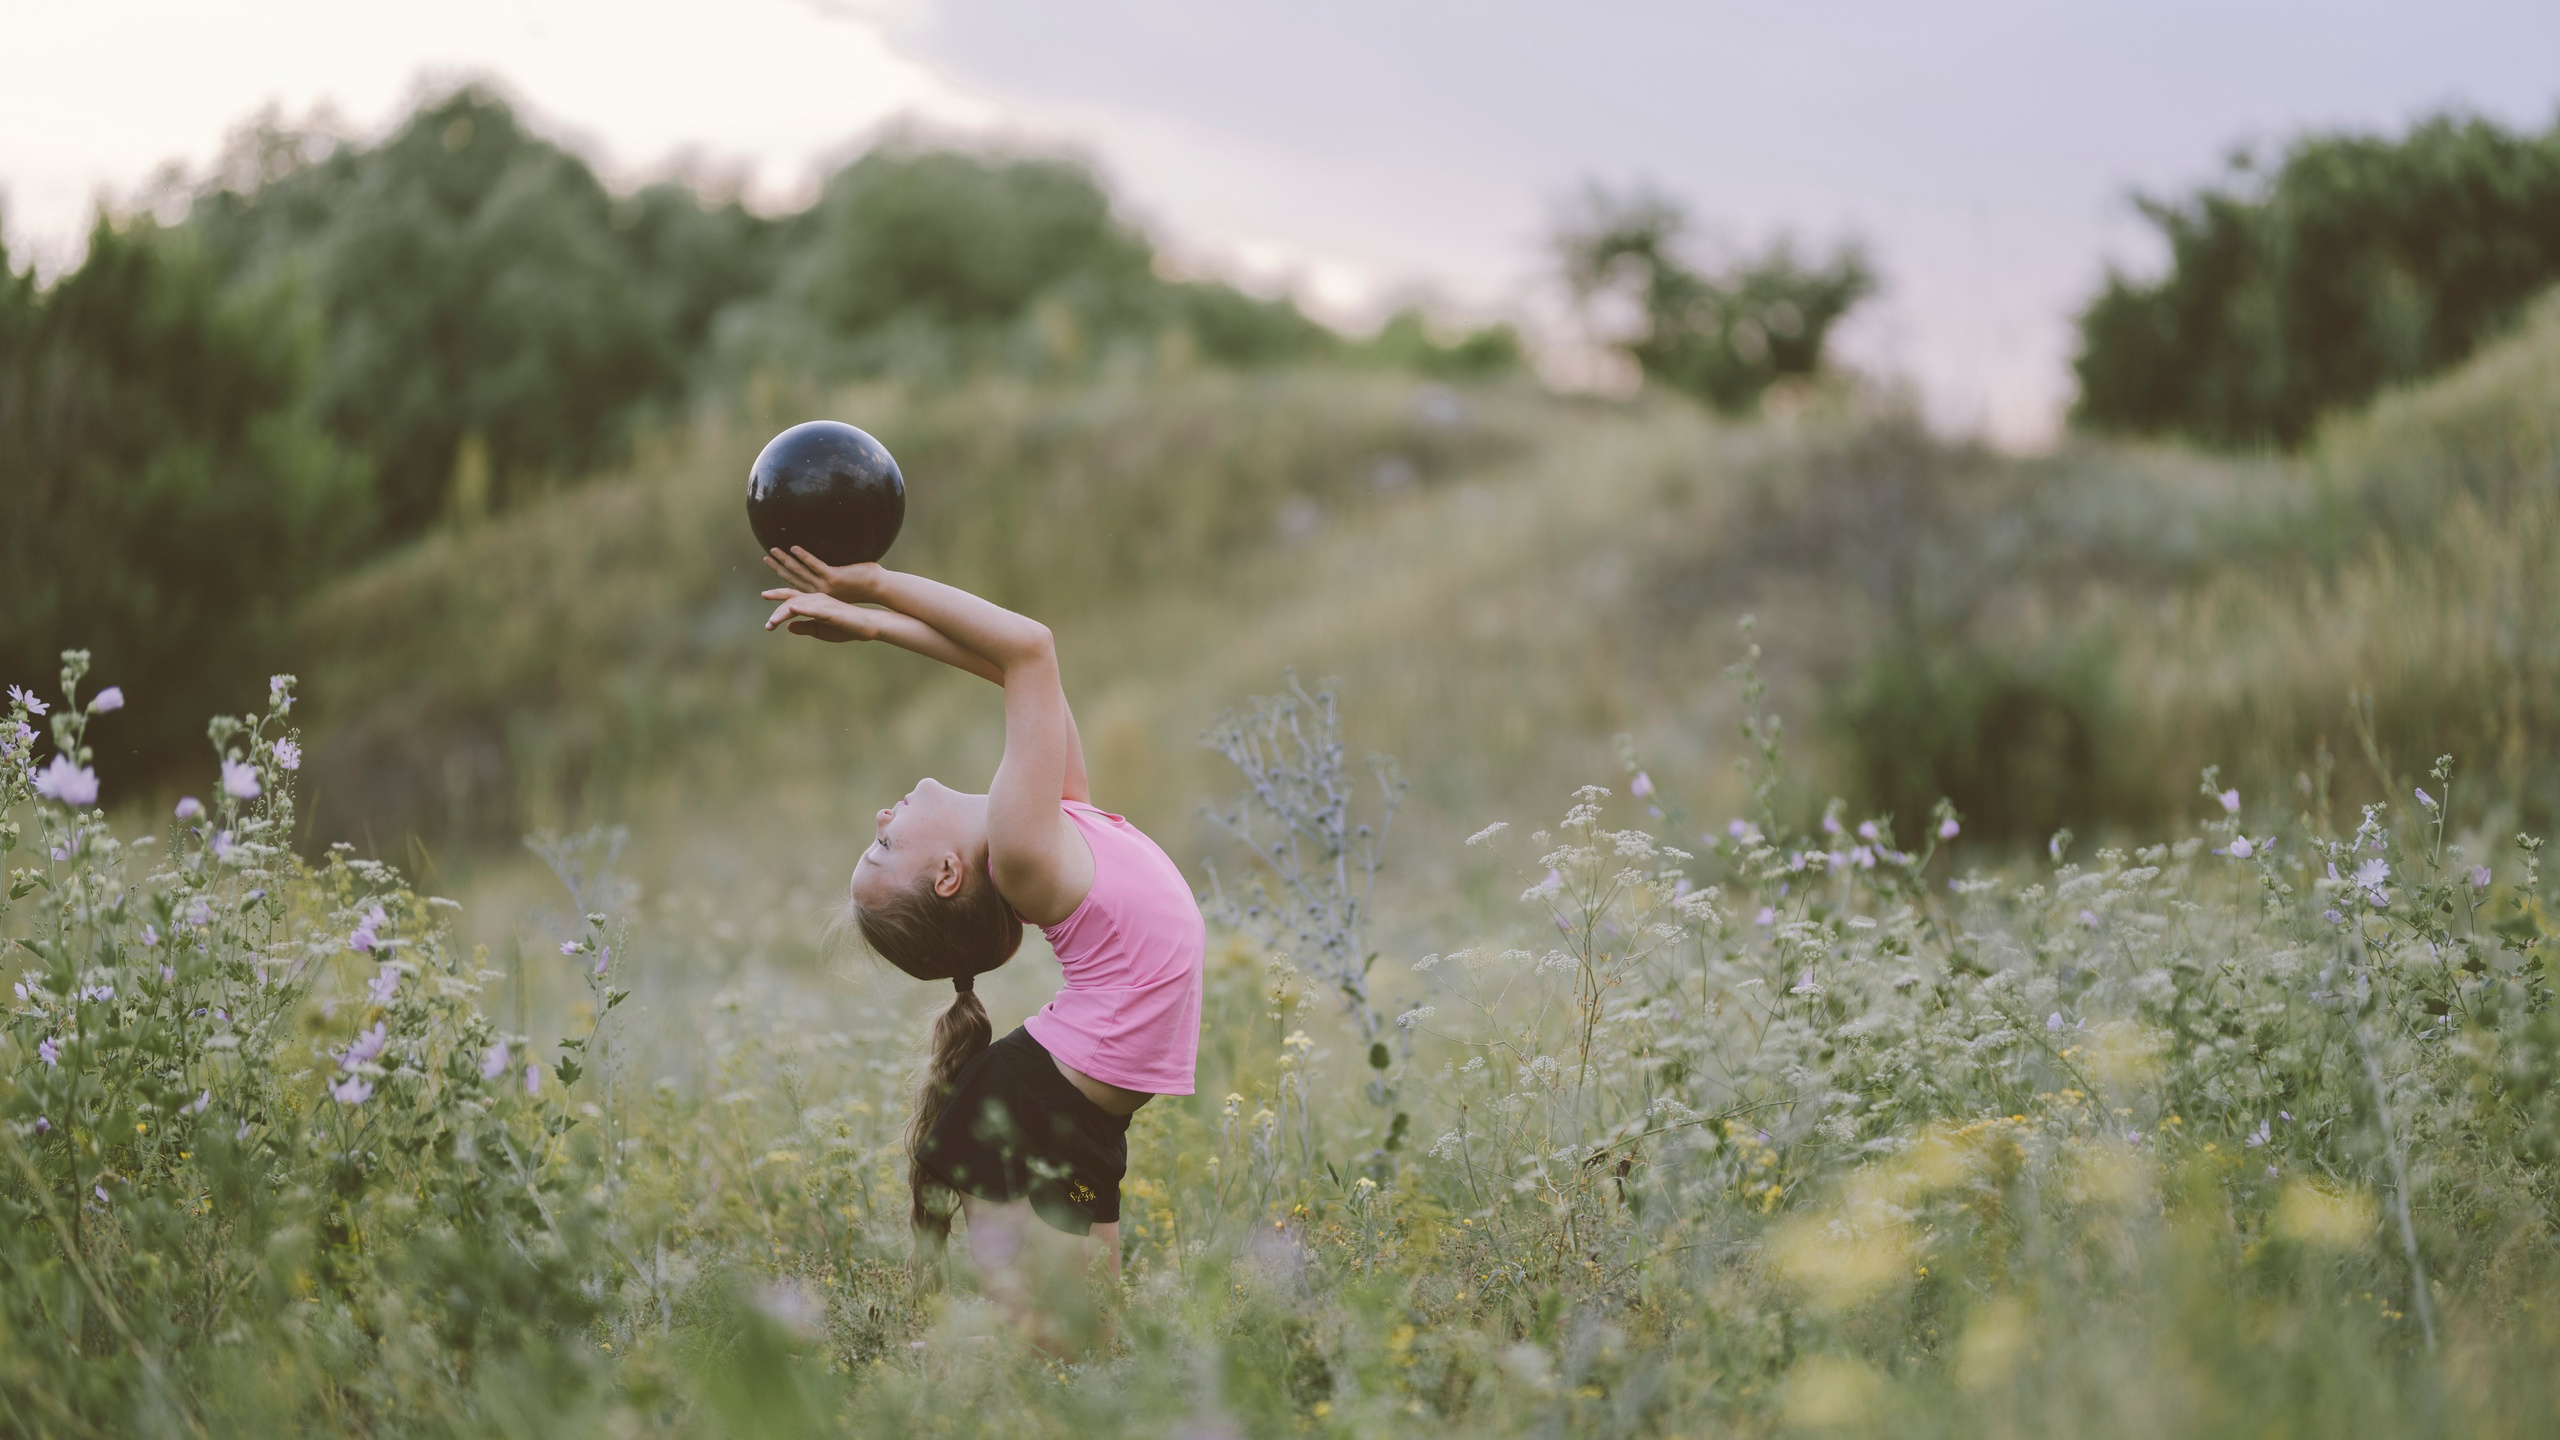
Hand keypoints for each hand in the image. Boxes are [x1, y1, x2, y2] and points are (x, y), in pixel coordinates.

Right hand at [761, 546, 882, 603]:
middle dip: (778, 567)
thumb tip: (825, 566)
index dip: (782, 578)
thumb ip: (830, 577)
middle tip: (766, 556)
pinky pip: (815, 565)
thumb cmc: (862, 583)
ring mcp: (825, 585)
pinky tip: (794, 548)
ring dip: (785, 560)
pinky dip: (804, 556)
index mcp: (819, 594)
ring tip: (774, 549)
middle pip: (793, 577)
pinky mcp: (834, 577)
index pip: (796, 586)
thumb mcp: (842, 583)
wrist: (877, 588)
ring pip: (800, 571)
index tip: (772, 568)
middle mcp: (819, 592)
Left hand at [761, 589, 880, 643]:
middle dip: (777, 613)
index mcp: (814, 602)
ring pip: (799, 604)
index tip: (763, 596)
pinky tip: (792, 609)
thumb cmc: (845, 627)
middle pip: (791, 601)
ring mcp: (824, 603)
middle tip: (768, 626)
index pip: (792, 598)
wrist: (867, 626)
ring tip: (772, 622)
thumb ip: (805, 627)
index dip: (777, 597)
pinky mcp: (831, 611)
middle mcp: (817, 598)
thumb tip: (788, 627)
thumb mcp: (820, 630)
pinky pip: (814, 608)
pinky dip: (802, 608)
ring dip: (784, 613)